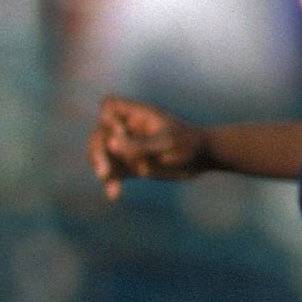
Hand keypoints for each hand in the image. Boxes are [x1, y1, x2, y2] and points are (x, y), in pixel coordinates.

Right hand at [89, 98, 209, 198]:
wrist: (203, 158)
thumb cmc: (189, 142)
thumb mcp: (166, 142)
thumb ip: (140, 144)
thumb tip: (111, 145)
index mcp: (137, 115)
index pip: (110, 106)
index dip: (106, 117)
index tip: (114, 129)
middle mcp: (128, 129)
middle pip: (100, 134)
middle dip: (99, 151)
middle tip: (104, 171)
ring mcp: (128, 147)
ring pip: (103, 154)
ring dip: (102, 168)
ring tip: (109, 184)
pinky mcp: (130, 165)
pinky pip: (113, 173)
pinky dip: (111, 182)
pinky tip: (114, 194)